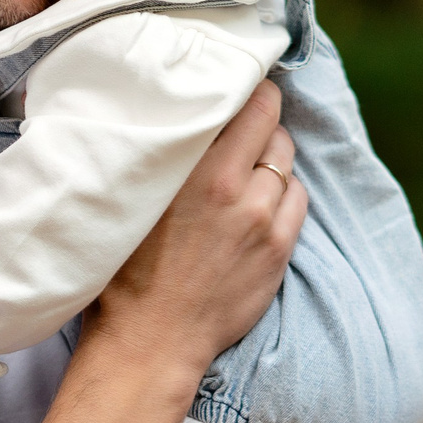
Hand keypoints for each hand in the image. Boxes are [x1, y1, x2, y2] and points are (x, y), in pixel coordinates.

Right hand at [90, 81, 306, 373]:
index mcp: (194, 169)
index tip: (237, 83)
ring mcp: (262, 219)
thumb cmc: (123, 269)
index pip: (248, 103)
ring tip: (246, 166)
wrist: (150, 339)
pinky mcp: (278, 249)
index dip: (247, 87)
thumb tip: (172, 115)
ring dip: (271, 156)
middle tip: (244, 118)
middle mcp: (234, 187)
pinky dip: (284, 191)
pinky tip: (260, 202)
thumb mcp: (129, 197)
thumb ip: (158, 154)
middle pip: (273, 125)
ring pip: (286, 160)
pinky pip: (299, 199)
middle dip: (262, 116)